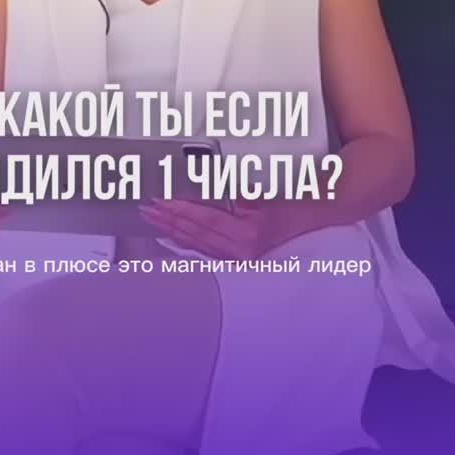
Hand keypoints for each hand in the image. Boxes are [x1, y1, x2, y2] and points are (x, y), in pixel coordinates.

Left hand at [138, 196, 295, 259]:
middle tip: (147, 208)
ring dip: (171, 231)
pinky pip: (203, 252)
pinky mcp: (235, 263)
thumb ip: (232, 195)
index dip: (180, 211)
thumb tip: (203, 191)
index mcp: (248, 235)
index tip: (161, 201)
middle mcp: (241, 252)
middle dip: (169, 221)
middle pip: (196, 234)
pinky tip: (170, 237)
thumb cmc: (287, 207)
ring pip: (196, 244)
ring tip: (152, 219)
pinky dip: (184, 242)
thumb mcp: (261, 196)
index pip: (205, 221)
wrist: (307, 222)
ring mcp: (238, 261)